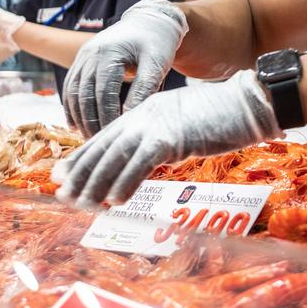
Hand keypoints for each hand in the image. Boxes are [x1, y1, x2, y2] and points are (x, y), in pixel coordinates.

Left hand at [53, 70, 280, 207]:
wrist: (245, 102)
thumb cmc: (220, 116)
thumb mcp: (181, 125)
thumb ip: (160, 140)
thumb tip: (147, 161)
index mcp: (143, 111)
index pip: (104, 136)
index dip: (81, 157)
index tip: (61, 175)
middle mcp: (142, 116)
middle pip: (104, 147)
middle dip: (80, 173)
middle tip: (62, 195)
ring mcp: (156, 125)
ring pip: (115, 157)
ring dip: (96, 183)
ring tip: (83, 205)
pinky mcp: (171, 137)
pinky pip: (141, 163)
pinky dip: (126, 183)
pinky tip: (115, 201)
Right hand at [63, 0, 187, 136]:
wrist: (149, 22)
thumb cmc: (157, 44)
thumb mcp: (157, 64)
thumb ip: (144, 89)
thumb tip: (129, 118)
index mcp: (110, 52)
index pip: (104, 91)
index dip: (107, 115)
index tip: (114, 134)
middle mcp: (91, 53)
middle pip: (84, 94)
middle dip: (91, 121)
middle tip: (100, 142)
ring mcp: (83, 56)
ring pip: (73, 92)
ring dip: (78, 117)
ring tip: (89, 138)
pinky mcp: (81, 61)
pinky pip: (70, 87)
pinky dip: (71, 107)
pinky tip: (76, 126)